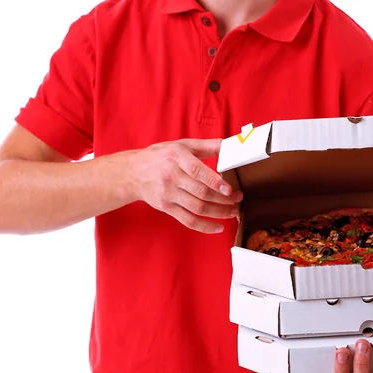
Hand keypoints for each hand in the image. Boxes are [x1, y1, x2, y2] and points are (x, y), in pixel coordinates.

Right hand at [126, 138, 241, 233]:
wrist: (134, 172)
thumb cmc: (161, 157)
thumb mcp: (182, 145)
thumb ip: (207, 146)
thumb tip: (231, 145)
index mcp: (177, 158)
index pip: (198, 171)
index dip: (215, 182)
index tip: (230, 189)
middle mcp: (172, 177)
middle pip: (201, 193)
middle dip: (223, 199)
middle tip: (238, 199)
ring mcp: (168, 194)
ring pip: (197, 208)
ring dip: (219, 213)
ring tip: (233, 212)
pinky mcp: (166, 208)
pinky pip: (188, 220)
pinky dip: (204, 227)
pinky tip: (218, 227)